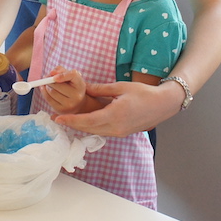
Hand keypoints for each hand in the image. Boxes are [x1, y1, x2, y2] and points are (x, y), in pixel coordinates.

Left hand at [40, 67, 86, 113]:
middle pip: (57, 85)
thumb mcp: (70, 76)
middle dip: (49, 80)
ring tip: (48, 85)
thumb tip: (52, 73)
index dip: (62, 74)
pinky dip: (44, 92)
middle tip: (46, 78)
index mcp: (80, 85)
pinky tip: (45, 89)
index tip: (53, 75)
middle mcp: (76, 96)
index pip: (73, 75)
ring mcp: (69, 105)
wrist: (78, 103)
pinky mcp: (61, 110)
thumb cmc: (72, 87)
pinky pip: (48, 99)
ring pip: (52, 92)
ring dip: (46, 86)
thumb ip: (61, 70)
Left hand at [54, 80, 178, 136]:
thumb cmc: (144, 93)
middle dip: (72, 124)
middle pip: (88, 128)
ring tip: (67, 120)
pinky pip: (102, 131)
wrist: (163, 105)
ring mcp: (119, 132)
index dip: (71, 120)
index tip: (58, 118)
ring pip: (95, 131)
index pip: (87, 120)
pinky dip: (91, 127)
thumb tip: (84, 88)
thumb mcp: (121, 87)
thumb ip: (100, 89)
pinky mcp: (122, 133)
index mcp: (114, 114)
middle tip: (57, 120)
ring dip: (81, 127)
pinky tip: (84, 122)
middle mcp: (116, 127)